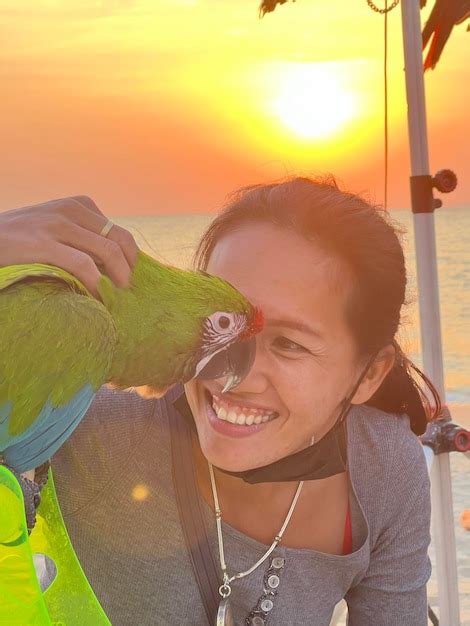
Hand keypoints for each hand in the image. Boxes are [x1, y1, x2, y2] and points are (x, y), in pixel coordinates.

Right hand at [0, 196, 137, 297]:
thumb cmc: (17, 241)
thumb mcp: (53, 229)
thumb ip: (80, 238)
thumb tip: (114, 267)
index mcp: (78, 205)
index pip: (119, 233)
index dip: (130, 261)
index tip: (128, 283)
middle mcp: (71, 209)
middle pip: (121, 241)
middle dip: (130, 270)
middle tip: (128, 295)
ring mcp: (56, 224)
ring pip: (108, 253)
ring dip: (119, 280)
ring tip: (117, 300)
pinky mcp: (42, 243)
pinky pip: (84, 266)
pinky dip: (97, 286)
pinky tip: (98, 300)